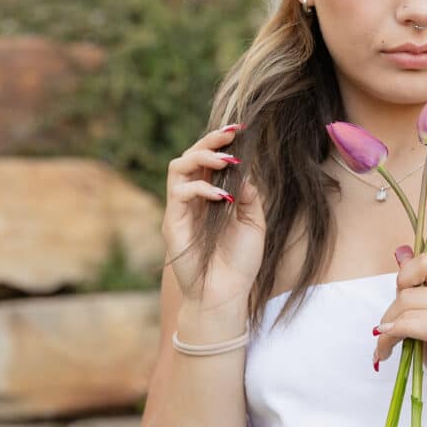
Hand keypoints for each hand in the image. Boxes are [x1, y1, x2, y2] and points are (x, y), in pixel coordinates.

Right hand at [162, 123, 266, 310]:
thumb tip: (245, 172)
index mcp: (211, 197)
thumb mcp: (254, 223)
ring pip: (178, 167)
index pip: (209, 161)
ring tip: (226, 161)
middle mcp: (193, 199)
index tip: (240, 130)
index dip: (220, 143)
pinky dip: (202, 189)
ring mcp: (180, 210)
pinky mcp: (172, 224)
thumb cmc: (239, 263)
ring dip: (202, 158)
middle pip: (190, 156)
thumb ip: (249, 196)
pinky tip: (224, 197)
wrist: (226, 296)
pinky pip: (180, 193)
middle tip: (231, 134)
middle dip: (209, 141)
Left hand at [373, 249, 426, 423]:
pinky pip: (417, 327)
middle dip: (388, 314)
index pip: (426, 261)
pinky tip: (387, 351)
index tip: (398, 303)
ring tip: (383, 348)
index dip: (404, 277)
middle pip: (410, 290)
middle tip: (383, 334)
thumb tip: (400, 254)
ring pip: (409, 308)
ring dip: (386, 330)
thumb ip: (419, 294)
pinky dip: (393, 337)